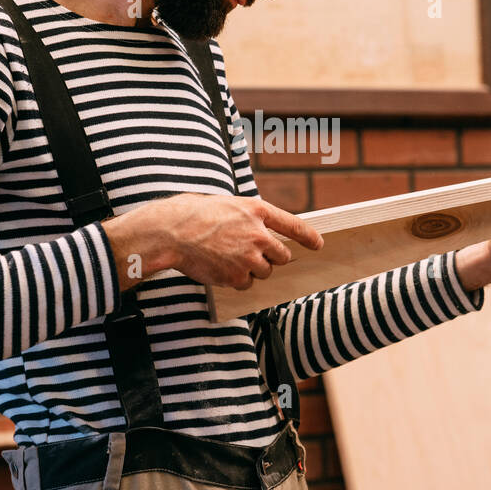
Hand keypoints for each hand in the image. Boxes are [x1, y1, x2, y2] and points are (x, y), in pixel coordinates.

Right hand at [102, 193, 323, 290]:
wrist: (172, 233)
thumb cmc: (195, 215)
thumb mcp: (228, 205)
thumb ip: (250, 218)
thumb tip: (264, 235)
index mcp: (257, 210)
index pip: (293, 224)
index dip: (308, 236)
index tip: (318, 245)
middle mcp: (258, 234)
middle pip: (282, 256)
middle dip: (271, 257)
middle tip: (249, 253)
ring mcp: (249, 257)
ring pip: (265, 272)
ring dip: (252, 269)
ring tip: (227, 257)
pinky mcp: (238, 276)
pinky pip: (247, 284)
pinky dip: (237, 280)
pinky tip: (220, 268)